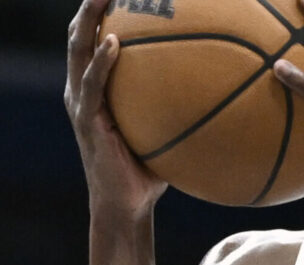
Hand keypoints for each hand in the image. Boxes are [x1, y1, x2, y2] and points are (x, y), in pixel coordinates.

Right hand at [65, 0, 167, 216]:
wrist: (126, 206)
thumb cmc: (150, 168)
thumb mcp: (164, 128)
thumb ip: (180, 101)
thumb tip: (226, 79)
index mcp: (95, 86)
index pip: (96, 37)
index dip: (103, 10)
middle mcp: (81, 89)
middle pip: (80, 33)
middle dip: (92, 4)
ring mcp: (80, 103)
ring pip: (78, 50)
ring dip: (89, 19)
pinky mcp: (86, 121)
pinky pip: (92, 85)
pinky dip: (101, 62)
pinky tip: (114, 43)